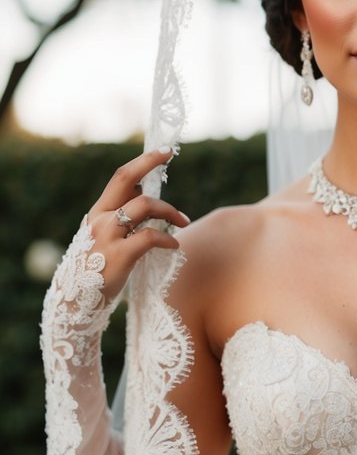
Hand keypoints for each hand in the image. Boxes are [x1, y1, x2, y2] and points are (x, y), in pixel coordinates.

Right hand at [86, 147, 190, 303]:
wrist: (76, 302)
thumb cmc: (98, 269)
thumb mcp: (106, 238)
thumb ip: (122, 218)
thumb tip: (143, 194)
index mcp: (98, 213)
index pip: (120, 178)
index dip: (142, 161)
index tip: (163, 151)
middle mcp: (100, 219)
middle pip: (126, 180)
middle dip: (149, 162)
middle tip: (170, 156)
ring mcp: (108, 236)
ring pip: (144, 206)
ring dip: (169, 210)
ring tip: (183, 221)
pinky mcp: (120, 256)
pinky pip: (150, 237)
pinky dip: (167, 239)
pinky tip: (174, 246)